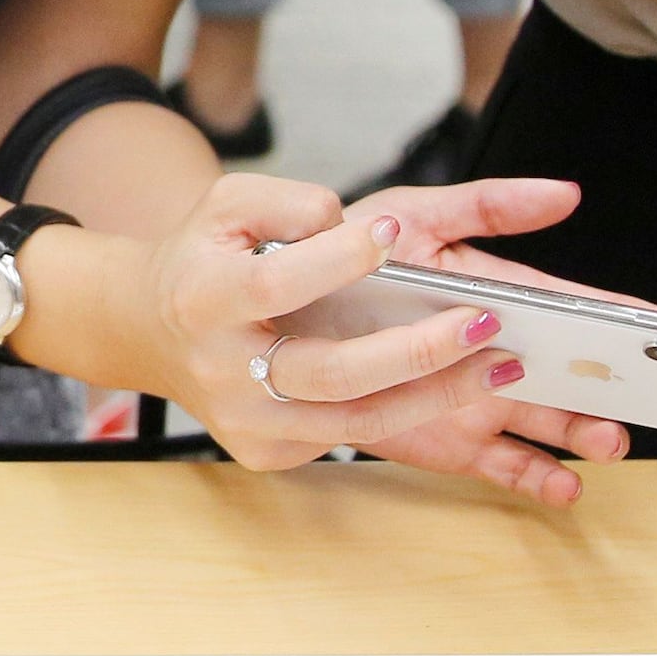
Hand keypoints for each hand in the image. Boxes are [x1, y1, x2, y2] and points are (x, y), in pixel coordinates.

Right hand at [154, 168, 631, 502]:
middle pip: (331, 372)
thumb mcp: (228, 203)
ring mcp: (247, 422)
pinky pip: (350, 437)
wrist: (152, 332)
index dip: (336, 260)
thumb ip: (288, 201)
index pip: (277, 283)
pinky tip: (457, 387)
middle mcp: (223, 370)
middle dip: (418, 351)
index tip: (392, 233)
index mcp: (205, 297)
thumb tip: (353, 225)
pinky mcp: (270, 453)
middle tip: (487, 322)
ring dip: (438, 395)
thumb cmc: (207, 257)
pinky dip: (408, 414)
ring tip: (504, 366)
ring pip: (356, 420)